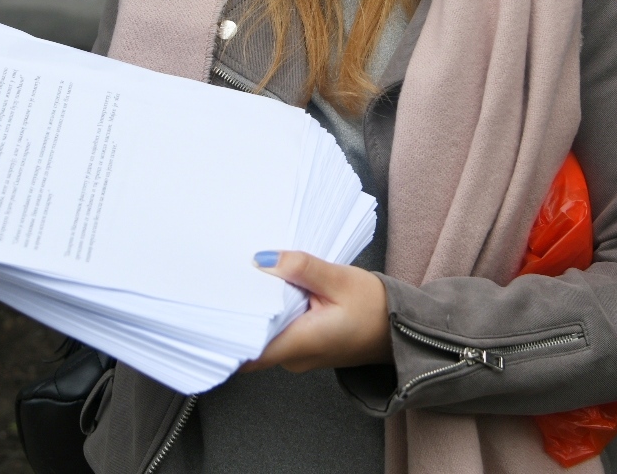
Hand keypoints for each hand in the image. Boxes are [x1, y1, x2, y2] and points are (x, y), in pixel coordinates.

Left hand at [241, 251, 392, 372]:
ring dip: (260, 307)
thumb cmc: (376, 309)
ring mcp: (298, 355)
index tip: (214, 303)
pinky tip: (274, 288)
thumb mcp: (340, 280)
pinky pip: (280, 329)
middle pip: (253, 337)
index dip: (227, 330)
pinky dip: (275, 310)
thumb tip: (263, 259)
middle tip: (229, 274)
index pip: (248, 349)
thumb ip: (301, 269)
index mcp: (301, 344)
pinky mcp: (304, 346)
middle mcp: (294, 357)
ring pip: (266, 332)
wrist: (402, 330)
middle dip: (241, 308)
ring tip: (250, 274)